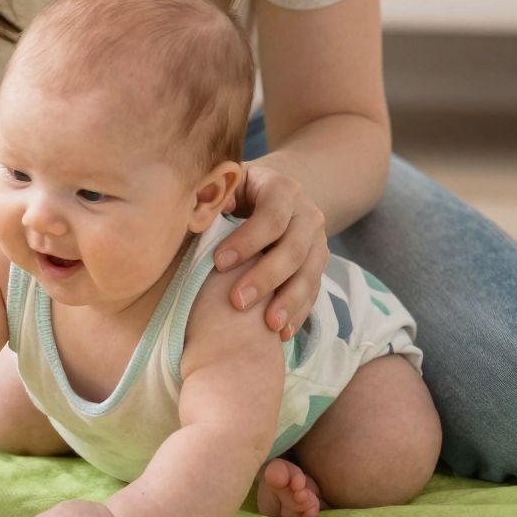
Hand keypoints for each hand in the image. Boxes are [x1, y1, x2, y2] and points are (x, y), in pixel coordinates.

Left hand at [215, 161, 328, 341]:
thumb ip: (214, 195)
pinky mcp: (318, 267)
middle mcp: (307, 215)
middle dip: (265, 277)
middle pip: (293, 249)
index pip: (271, 217)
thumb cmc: (238, 193)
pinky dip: (298, 313)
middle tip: (237, 302)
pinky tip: (282, 333)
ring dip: (289, 302)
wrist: (274, 197)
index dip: (247, 241)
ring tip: (268, 326)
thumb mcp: (228, 184)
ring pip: (308, 274)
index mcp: (283, 189)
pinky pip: (313, 292)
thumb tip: (199, 210)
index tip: (218, 263)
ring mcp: (317, 243)